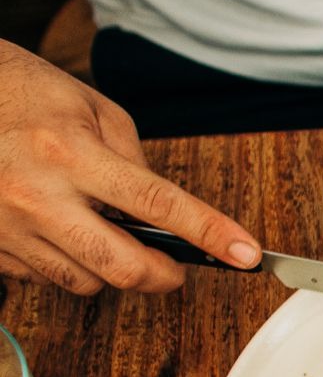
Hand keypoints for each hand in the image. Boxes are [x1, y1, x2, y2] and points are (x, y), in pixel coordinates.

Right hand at [0, 43, 257, 293]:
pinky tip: (66, 233)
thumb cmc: (25, 94)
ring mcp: (7, 226)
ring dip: (113, 269)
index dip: (210, 234)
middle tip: (178, 264)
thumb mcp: (93, 109)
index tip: (245, 253)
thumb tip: (162, 211)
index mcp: (71, 154)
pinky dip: (70, 264)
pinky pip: (47, 278)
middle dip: (165, 275)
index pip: (157, 205)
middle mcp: (37, 195)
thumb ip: (133, 161)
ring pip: (86, 282)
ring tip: (108, 233)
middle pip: (123, 266)